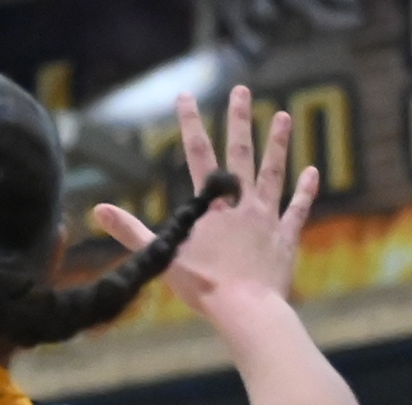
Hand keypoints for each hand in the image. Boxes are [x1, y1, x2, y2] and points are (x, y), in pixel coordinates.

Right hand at [92, 87, 315, 319]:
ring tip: (282, 116)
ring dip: (277, 143)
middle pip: (240, 153)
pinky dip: (305, 190)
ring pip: (273, 172)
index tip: (187, 96)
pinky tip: (312, 171)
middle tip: (241, 90)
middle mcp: (241, 204)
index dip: (191, 124)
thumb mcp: (160, 258)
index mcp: (210, 207)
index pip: (197, 155)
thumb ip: (130, 231)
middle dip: (238, 119)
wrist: (245, 307)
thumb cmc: (202, 286)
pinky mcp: (285, 237)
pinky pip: (298, 208)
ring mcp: (267, 218)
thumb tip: (98, 211)